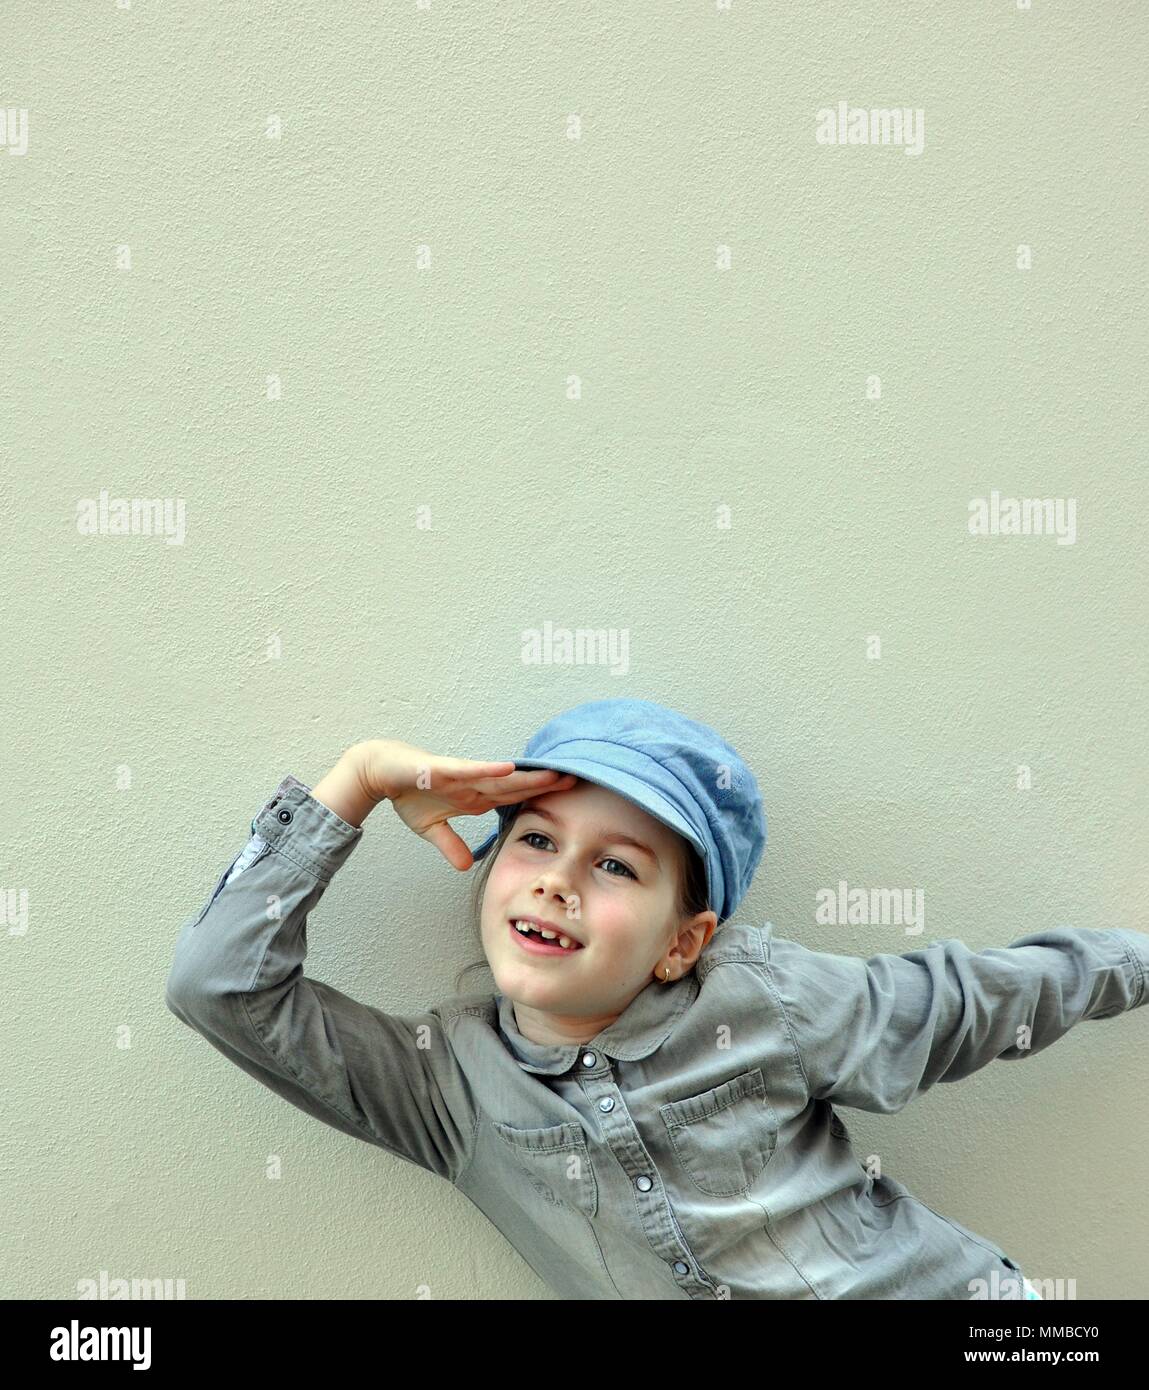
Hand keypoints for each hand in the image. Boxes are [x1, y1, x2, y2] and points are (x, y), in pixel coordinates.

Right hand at [355, 739, 576, 870]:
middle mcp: (474, 783)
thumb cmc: (409, 793)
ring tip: (553, 775)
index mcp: (475, 797)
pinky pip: (469, 770)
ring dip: (526, 776)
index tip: (566, 798)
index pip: (514, 798)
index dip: (539, 798)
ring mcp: (460, 775)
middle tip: (577, 782)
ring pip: (500, 777)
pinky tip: (509, 769)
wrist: (380, 772)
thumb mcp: (432, 828)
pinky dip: (488, 770)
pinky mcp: (442, 769)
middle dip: (544, 784)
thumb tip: (464, 867)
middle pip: (516, 786)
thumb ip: (450, 845)